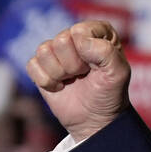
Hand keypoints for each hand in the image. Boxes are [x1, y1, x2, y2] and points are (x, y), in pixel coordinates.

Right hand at [27, 21, 130, 142]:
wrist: (96, 120)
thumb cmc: (109, 94)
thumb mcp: (118, 73)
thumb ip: (106, 51)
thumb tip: (78, 40)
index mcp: (98, 32)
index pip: (80, 31)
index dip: (87, 53)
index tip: (97, 66)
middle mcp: (76, 37)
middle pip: (60, 41)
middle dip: (73, 65)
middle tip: (84, 75)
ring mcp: (57, 50)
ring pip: (44, 51)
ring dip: (59, 73)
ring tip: (73, 79)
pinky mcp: (41, 66)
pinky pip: (32, 65)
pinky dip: (47, 81)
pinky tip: (60, 85)